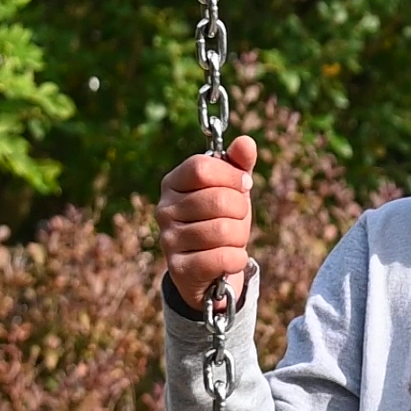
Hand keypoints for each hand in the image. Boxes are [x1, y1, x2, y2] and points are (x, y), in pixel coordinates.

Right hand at [157, 134, 257, 312]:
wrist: (211, 267)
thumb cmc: (222, 219)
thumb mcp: (232, 188)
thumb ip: (239, 164)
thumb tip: (246, 142)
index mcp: (173, 182)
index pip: (202, 168)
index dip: (232, 175)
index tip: (244, 184)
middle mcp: (164, 209)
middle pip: (219, 199)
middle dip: (241, 209)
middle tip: (237, 218)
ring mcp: (168, 239)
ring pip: (224, 230)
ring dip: (239, 236)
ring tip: (231, 239)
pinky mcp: (179, 268)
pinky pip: (222, 257)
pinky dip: (237, 258)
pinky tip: (231, 258)